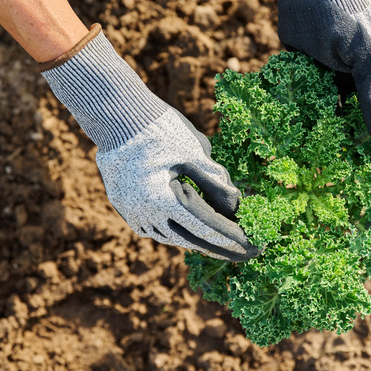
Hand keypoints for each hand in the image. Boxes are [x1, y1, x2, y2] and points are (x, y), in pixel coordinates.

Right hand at [97, 109, 259, 261]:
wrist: (117, 115)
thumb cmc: (160, 128)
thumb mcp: (194, 151)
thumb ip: (216, 180)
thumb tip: (237, 204)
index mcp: (163, 200)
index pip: (206, 228)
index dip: (232, 238)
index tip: (254, 246)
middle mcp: (145, 213)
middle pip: (190, 240)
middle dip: (220, 247)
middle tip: (246, 255)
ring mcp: (132, 213)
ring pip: (171, 238)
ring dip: (197, 241)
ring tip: (223, 246)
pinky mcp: (125, 207)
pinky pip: (154, 229)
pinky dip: (176, 232)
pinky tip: (191, 232)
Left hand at [262, 0, 370, 163]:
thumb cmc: (345, 20)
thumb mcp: (366, 58)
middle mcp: (367, 87)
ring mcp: (341, 88)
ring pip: (346, 127)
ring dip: (343, 150)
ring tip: (340, 183)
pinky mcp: (315, 86)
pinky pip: (318, 116)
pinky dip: (316, 134)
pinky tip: (309, 156)